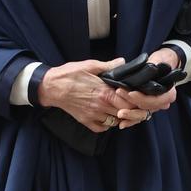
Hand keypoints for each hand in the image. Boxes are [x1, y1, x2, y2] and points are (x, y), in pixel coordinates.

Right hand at [38, 58, 173, 131]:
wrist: (50, 87)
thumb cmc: (69, 74)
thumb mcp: (90, 65)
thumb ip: (109, 66)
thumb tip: (123, 62)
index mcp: (104, 93)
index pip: (129, 101)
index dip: (137, 100)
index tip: (140, 95)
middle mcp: (100, 107)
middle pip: (125, 113)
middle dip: (133, 109)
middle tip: (136, 103)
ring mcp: (93, 116)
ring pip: (116, 121)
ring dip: (122, 116)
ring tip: (123, 107)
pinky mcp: (86, 121)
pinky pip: (103, 127)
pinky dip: (109, 123)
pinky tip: (110, 115)